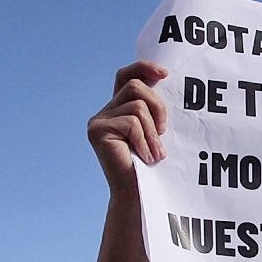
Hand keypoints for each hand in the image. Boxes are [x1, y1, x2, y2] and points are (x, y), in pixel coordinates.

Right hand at [88, 60, 168, 191]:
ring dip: (153, 131)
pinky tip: (146, 157)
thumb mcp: (156, 130)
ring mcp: (98, 120)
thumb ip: (153, 109)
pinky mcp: (97, 131)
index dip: (143, 67)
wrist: (138, 194)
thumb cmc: (152, 165)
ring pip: (137, 105)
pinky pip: (131, 122)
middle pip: (136, 86)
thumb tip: (164, 78)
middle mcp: (105, 111)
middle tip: (163, 133)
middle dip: (157, 107)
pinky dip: (144, 140)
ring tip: (155, 152)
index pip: (126, 75)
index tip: (164, 73)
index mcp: (119, 108)